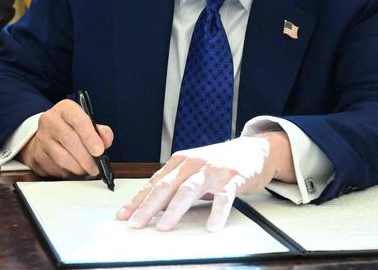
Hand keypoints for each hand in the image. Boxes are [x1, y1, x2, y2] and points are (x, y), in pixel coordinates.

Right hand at [18, 99, 113, 177]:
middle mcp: (50, 120)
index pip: (78, 120)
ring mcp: (41, 138)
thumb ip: (100, 131)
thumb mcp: (87, 123)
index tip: (99, 151)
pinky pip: (55, 169)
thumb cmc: (71, 128)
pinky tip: (75, 171)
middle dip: (86, 157)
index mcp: (65, 108)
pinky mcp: (37, 156)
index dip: (90, 136)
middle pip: (69, 140)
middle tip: (96, 167)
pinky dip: (69, 173)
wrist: (47, 135)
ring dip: (78, 168)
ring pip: (62, 158)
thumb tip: (106, 141)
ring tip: (88, 170)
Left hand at [116, 131, 292, 231]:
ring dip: (174, 210)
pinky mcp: (232, 178)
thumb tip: (148, 204)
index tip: (124, 216)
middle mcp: (194, 163)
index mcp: (180, 161)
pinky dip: (217, 213)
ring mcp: (213, 170)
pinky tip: (211, 227)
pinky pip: (224, 198)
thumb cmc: (219, 163)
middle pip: (166, 186)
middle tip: (136, 224)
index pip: (154, 183)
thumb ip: (174, 183)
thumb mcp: (193, 169)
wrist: (253, 150)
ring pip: (189, 190)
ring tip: (164, 227)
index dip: (138, 200)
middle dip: (148, 206)